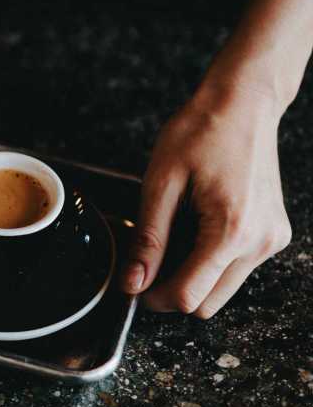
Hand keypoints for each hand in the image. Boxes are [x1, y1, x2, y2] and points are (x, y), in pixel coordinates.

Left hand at [122, 83, 291, 317]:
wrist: (243, 103)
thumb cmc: (201, 132)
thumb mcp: (161, 184)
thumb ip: (148, 239)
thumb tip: (132, 283)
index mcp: (232, 231)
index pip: (188, 295)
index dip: (152, 297)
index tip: (132, 284)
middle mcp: (260, 242)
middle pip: (207, 303)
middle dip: (172, 290)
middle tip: (147, 259)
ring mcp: (271, 239)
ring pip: (222, 289)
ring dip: (192, 275)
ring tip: (174, 233)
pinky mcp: (273, 233)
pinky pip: (236, 268)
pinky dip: (210, 260)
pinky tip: (195, 227)